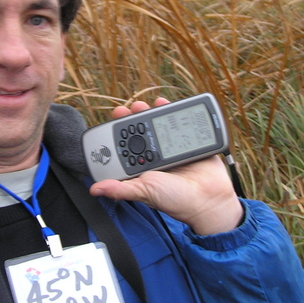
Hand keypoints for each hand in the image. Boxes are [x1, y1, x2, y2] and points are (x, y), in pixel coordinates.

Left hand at [89, 98, 243, 234]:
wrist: (209, 199)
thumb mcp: (144, 192)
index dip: (117, 135)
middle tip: (125, 110)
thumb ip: (121, 189)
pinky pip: (178, 123)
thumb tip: (94, 189)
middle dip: (131, 120)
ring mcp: (172, 147)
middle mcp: (155, 156)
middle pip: (140, 133)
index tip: (111, 123)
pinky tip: (162, 102)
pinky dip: (170, 110)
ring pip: (156, 125)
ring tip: (141, 105)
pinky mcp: (189, 141)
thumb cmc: (176, 200)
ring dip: (147, 113)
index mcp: (142, 167)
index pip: (125, 147)